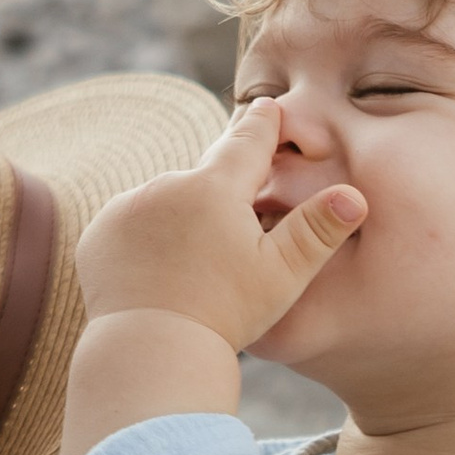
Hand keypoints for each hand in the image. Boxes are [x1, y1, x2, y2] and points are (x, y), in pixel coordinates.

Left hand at [76, 99, 362, 350]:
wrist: (149, 348)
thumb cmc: (225, 314)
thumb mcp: (282, 273)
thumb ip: (317, 230)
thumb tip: (354, 195)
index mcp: (214, 187)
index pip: (246, 141)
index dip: (263, 125)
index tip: (269, 106)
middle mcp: (166, 185)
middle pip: (205, 178)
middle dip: (223, 192)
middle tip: (237, 225)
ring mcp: (127, 207)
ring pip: (167, 201)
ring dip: (183, 217)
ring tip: (197, 261)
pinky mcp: (100, 232)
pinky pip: (132, 223)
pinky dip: (147, 237)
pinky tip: (161, 268)